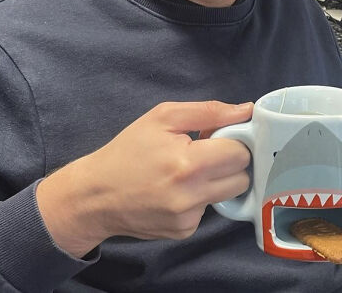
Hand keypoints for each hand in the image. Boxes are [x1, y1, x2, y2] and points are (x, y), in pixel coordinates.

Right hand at [36, 100, 252, 256]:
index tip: (219, 136)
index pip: (240, 153)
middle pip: (242, 177)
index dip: (233, 141)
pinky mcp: (184, 232)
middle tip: (208, 152)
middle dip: (231, 162)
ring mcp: (189, 219)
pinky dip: (199, 198)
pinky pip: (208, 210)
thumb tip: (246, 110)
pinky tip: (176, 190)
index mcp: (189, 163)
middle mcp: (192, 196)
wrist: (95, 195)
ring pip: (228, 194)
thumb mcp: (163, 117)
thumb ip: (210, 112)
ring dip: (217, 180)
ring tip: (189, 171)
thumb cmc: (129, 150)